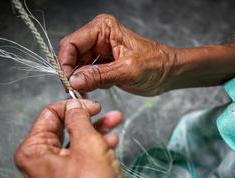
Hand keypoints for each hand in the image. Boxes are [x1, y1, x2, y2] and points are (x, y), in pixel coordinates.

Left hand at [14, 99, 126, 177]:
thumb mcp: (87, 145)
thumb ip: (78, 119)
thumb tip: (74, 105)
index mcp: (34, 152)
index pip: (49, 115)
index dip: (71, 105)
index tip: (89, 103)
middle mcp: (41, 162)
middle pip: (64, 128)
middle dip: (88, 117)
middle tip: (103, 110)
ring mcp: (56, 172)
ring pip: (75, 140)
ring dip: (96, 129)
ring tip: (115, 120)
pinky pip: (81, 156)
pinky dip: (96, 145)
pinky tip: (112, 140)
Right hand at [58, 14, 175, 95]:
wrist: (168, 73)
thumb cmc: (156, 64)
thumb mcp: (126, 70)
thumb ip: (98, 75)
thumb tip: (73, 80)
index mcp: (103, 28)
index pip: (72, 42)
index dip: (66, 62)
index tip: (68, 81)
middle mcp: (98, 37)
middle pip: (71, 55)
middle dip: (72, 74)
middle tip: (75, 91)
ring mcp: (99, 51)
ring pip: (77, 66)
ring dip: (79, 81)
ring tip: (87, 93)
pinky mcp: (101, 64)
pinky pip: (86, 74)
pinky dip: (87, 84)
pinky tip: (96, 89)